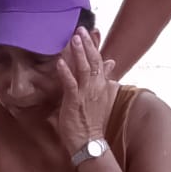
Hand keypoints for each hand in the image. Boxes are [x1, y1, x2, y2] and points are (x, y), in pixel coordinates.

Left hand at [54, 32, 116, 157]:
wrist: (89, 143)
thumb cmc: (91, 122)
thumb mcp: (99, 97)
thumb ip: (102, 78)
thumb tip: (110, 64)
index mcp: (100, 86)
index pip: (99, 61)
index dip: (94, 46)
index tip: (90, 32)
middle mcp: (95, 87)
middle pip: (93, 61)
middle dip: (87, 44)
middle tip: (80, 29)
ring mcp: (85, 94)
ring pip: (84, 69)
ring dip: (79, 53)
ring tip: (74, 39)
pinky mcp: (75, 101)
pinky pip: (70, 84)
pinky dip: (65, 72)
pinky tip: (59, 62)